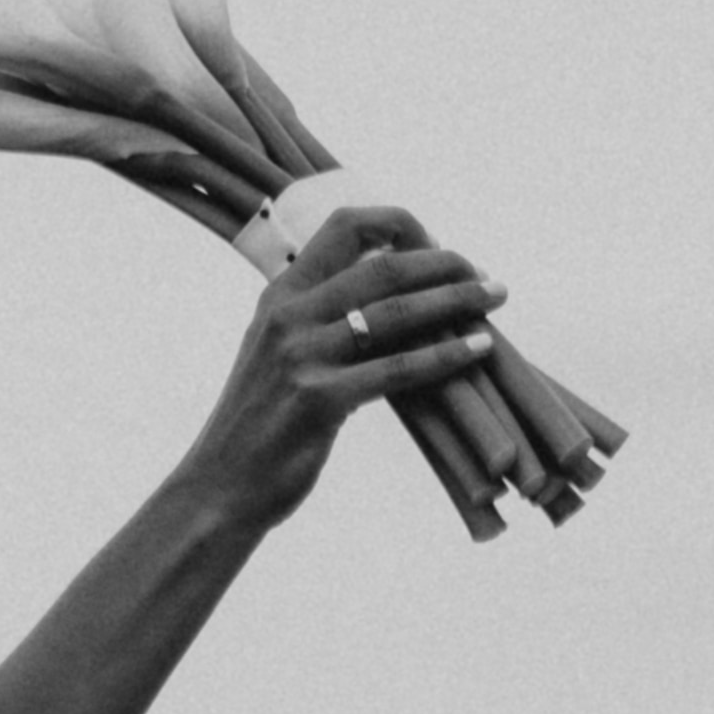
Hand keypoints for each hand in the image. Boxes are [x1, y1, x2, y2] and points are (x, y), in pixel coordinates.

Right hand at [193, 204, 497, 518]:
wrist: (219, 489)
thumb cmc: (262, 428)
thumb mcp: (280, 356)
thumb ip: (323, 322)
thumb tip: (393, 303)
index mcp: (279, 296)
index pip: (344, 226)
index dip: (400, 224)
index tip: (435, 247)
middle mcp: (288, 316)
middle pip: (382, 266)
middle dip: (445, 264)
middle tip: (484, 276)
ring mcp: (301, 356)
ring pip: (395, 311)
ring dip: (456, 299)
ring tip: (494, 299)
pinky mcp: (318, 400)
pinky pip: (397, 369)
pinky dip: (445, 356)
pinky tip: (478, 350)